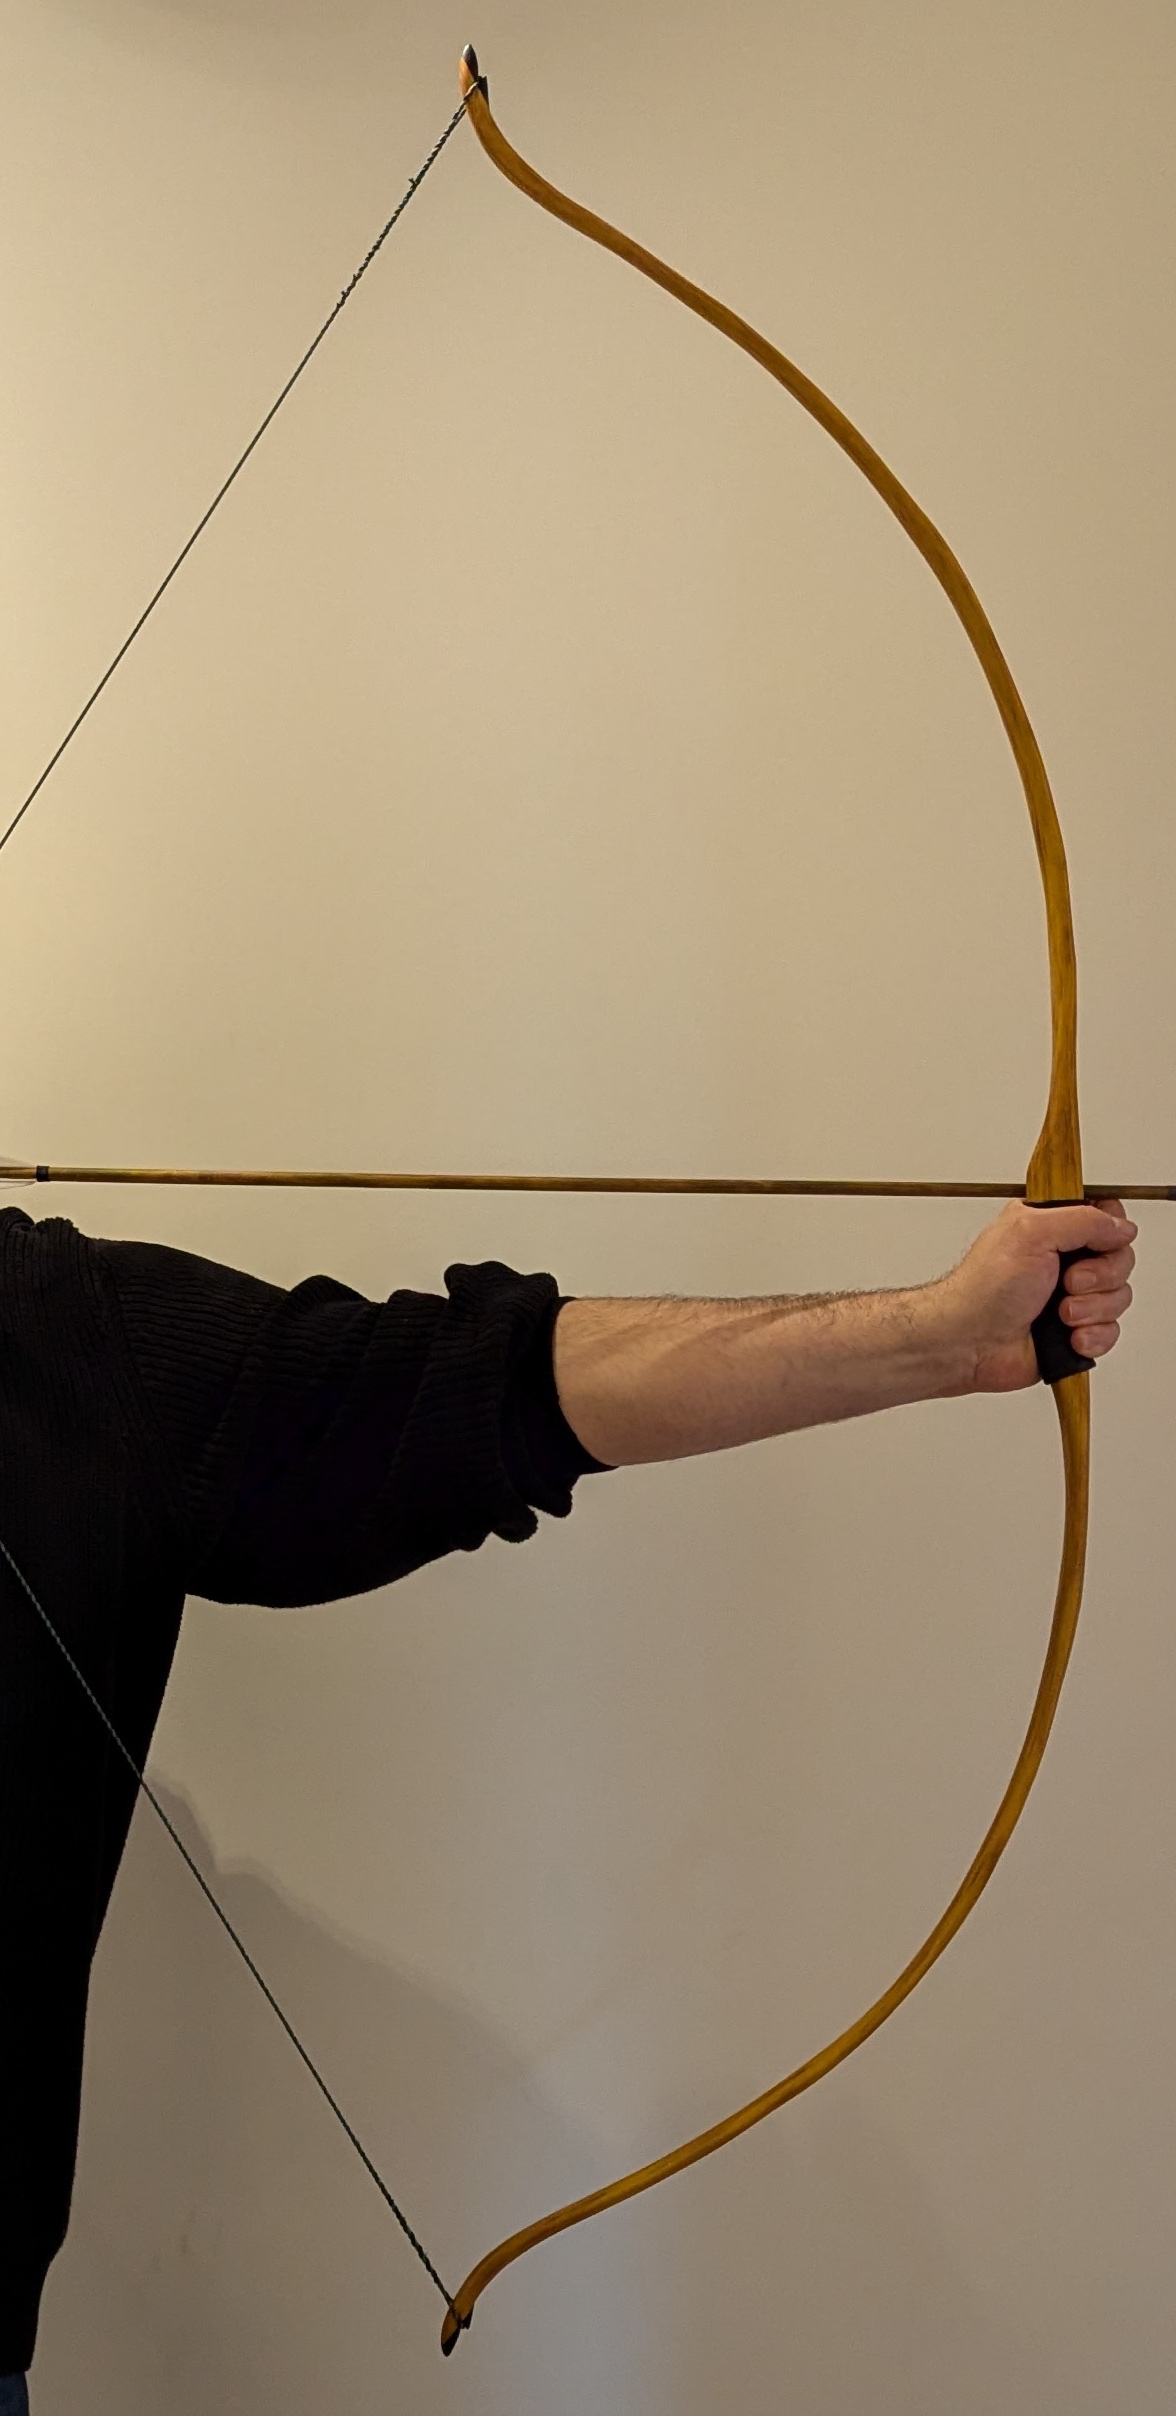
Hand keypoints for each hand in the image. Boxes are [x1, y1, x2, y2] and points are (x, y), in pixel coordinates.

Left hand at [937, 1197, 1136, 1393]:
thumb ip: (1084, 1220)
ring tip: (1060, 1314)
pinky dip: (1092, 1335)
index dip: (1111, 1230)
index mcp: (1051, 1227)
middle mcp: (1064, 1259)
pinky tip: (1067, 1336)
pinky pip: (1110, 1331)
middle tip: (1068, 1282)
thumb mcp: (1032, 1232)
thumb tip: (1120, 1226)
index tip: (1098, 1242)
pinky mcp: (1076, 1329)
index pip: (1105, 1216)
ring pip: (1118, 1296)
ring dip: (1093, 1308)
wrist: (970, 1342)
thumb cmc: (984, 1289)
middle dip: (1101, 1276)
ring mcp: (1071, 1296)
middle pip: (1120, 1258)